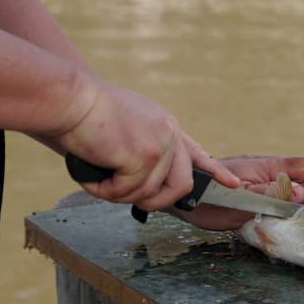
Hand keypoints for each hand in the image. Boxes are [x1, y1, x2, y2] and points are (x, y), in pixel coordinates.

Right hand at [49, 76, 239, 210]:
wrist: (70, 99)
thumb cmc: (86, 112)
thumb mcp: (128, 125)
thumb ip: (144, 149)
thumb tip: (145, 185)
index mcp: (167, 126)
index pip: (197, 153)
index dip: (215, 171)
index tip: (233, 184)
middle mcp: (170, 134)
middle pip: (182, 184)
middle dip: (159, 202)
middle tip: (137, 205)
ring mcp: (159, 146)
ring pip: (149, 193)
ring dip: (119, 196)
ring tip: (98, 182)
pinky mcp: (143, 157)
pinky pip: (127, 192)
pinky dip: (105, 193)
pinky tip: (92, 178)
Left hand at [170, 154, 303, 230]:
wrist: (184, 194)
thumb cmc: (209, 198)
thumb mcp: (240, 202)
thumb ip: (271, 195)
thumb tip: (299, 193)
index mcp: (273, 166)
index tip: (295, 202)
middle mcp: (274, 167)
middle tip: (282, 210)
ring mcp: (268, 175)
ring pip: (299, 185)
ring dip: (292, 203)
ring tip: (269, 213)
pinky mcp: (260, 184)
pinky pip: (284, 192)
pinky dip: (281, 204)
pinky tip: (263, 212)